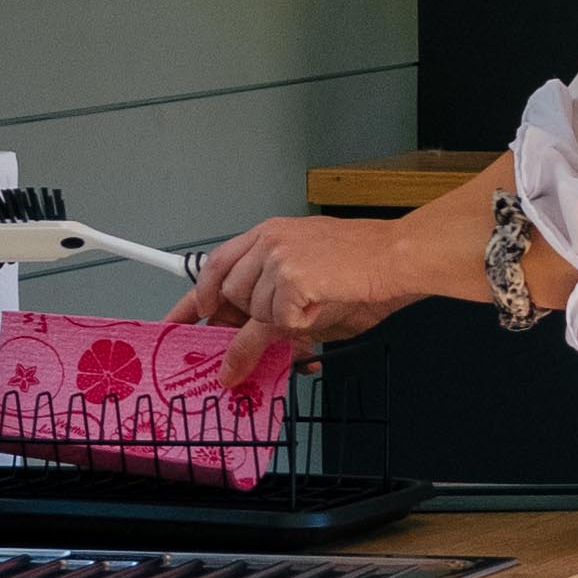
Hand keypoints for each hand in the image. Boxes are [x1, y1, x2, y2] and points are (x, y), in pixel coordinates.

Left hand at [177, 201, 447, 341]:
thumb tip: (247, 344)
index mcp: (270, 233)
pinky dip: (298, 328)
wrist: (399, 258)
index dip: (195, 299)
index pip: (216, 266)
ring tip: (317, 307)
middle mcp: (268, 241)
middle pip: (231, 296)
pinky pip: (277, 324)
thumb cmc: (364, 268)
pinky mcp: (291, 280)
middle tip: (279, 327)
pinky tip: (320, 311)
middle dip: (248, 321)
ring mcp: (278, 259)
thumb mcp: (308, 281)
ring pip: (254, 314)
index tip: (179, 322)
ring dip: (283, 324)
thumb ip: (271, 304)